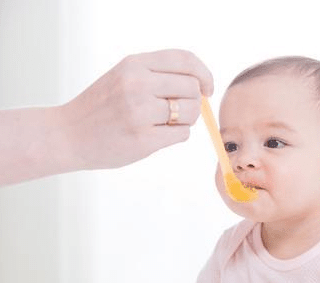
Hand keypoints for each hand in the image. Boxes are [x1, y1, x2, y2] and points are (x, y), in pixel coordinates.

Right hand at [60, 49, 213, 169]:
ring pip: (191, 112)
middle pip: (192, 88)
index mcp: (134, 64)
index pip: (185, 60)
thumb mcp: (124, 77)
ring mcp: (140, 112)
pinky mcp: (143, 139)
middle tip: (178, 111)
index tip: (207, 88)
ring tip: (165, 122)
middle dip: (194, 101)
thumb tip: (202, 86)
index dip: (204, 74)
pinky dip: (177, 135)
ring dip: (186, 120)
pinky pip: (182, 134)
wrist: (67, 135)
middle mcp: (137, 84)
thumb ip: (158, 75)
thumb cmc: (102, 107)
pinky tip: (157, 134)